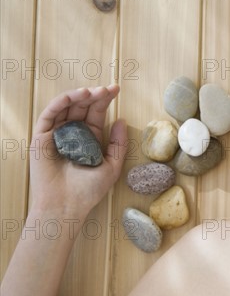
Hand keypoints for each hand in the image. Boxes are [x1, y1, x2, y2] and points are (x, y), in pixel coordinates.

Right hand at [29, 85, 127, 218]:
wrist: (66, 206)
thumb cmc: (88, 190)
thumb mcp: (112, 165)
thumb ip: (118, 143)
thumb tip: (122, 120)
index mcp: (89, 138)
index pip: (96, 114)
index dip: (105, 100)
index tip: (117, 89)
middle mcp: (72, 134)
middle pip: (83, 107)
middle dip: (95, 96)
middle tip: (108, 89)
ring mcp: (56, 134)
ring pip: (66, 108)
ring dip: (79, 96)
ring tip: (93, 92)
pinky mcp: (41, 137)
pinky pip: (49, 115)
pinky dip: (60, 103)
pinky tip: (74, 96)